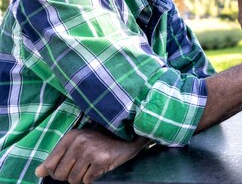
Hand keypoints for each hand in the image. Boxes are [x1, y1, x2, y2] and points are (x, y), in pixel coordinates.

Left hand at [35, 128, 150, 183]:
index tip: (66, 168)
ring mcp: (90, 151)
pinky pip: (87, 180)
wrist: (128, 136)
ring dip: (82, 177)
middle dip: (70, 175)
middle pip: (60, 175)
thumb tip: (38, 173)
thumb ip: (57, 157)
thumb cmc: (101, 141)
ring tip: (91, 166)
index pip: (50, 164)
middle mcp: (79, 142)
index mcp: (71, 137)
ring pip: (73, 180)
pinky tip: (99, 167)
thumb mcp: (78, 143)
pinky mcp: (101, 161)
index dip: (55, 171)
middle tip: (82, 166)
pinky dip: (92, 177)